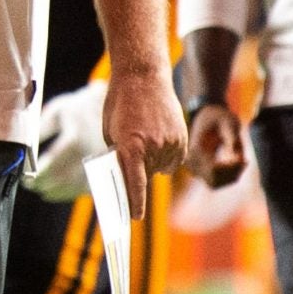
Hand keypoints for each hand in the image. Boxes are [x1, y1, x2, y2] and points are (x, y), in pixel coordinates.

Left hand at [25, 79, 107, 200]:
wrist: (121, 106)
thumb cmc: (84, 107)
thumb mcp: (60, 111)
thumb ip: (41, 129)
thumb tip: (25, 148)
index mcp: (75, 139)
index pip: (50, 165)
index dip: (36, 175)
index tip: (26, 178)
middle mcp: (89, 155)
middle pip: (61, 180)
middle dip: (44, 185)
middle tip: (31, 185)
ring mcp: (102, 165)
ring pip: (75, 188)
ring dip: (56, 192)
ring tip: (44, 190)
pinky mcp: (110, 172)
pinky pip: (88, 189)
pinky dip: (72, 192)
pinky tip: (61, 191)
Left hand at [102, 68, 187, 220]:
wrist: (143, 76)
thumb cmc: (120, 103)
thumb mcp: (111, 132)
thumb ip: (119, 155)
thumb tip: (126, 175)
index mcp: (131, 147)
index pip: (135, 185)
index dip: (134, 204)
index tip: (134, 217)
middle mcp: (153, 147)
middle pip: (146, 176)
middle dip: (138, 171)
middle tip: (132, 155)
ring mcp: (170, 142)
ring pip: (162, 167)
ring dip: (153, 162)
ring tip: (145, 138)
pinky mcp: (181, 137)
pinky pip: (174, 158)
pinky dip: (166, 155)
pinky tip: (157, 139)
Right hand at [188, 102, 246, 189]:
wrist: (207, 113)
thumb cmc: (220, 116)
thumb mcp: (230, 124)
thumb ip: (235, 141)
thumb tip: (240, 161)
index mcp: (197, 149)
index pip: (214, 171)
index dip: (231, 169)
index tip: (245, 159)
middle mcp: (191, 161)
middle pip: (213, 180)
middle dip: (232, 174)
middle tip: (245, 160)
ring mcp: (192, 167)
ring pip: (214, 183)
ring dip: (230, 176)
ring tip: (242, 159)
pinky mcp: (197, 170)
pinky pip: (213, 182)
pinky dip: (226, 177)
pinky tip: (236, 163)